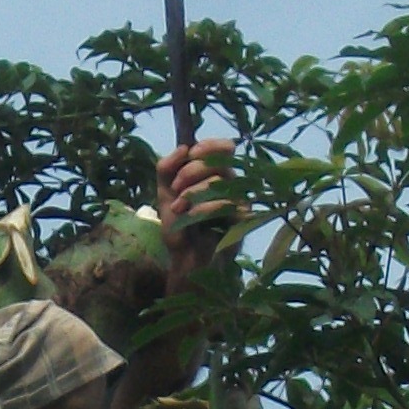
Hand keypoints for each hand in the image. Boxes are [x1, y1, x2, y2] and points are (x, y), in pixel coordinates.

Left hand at [156, 136, 237, 288]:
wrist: (185, 261)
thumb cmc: (180, 229)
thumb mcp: (165, 195)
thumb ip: (166, 169)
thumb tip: (183, 147)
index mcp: (217, 175)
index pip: (224, 148)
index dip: (208, 146)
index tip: (189, 154)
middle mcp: (233, 185)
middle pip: (221, 160)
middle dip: (191, 170)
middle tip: (176, 187)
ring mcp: (240, 202)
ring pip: (220, 180)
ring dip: (192, 191)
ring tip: (178, 207)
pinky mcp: (242, 220)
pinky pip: (224, 203)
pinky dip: (201, 208)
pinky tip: (189, 217)